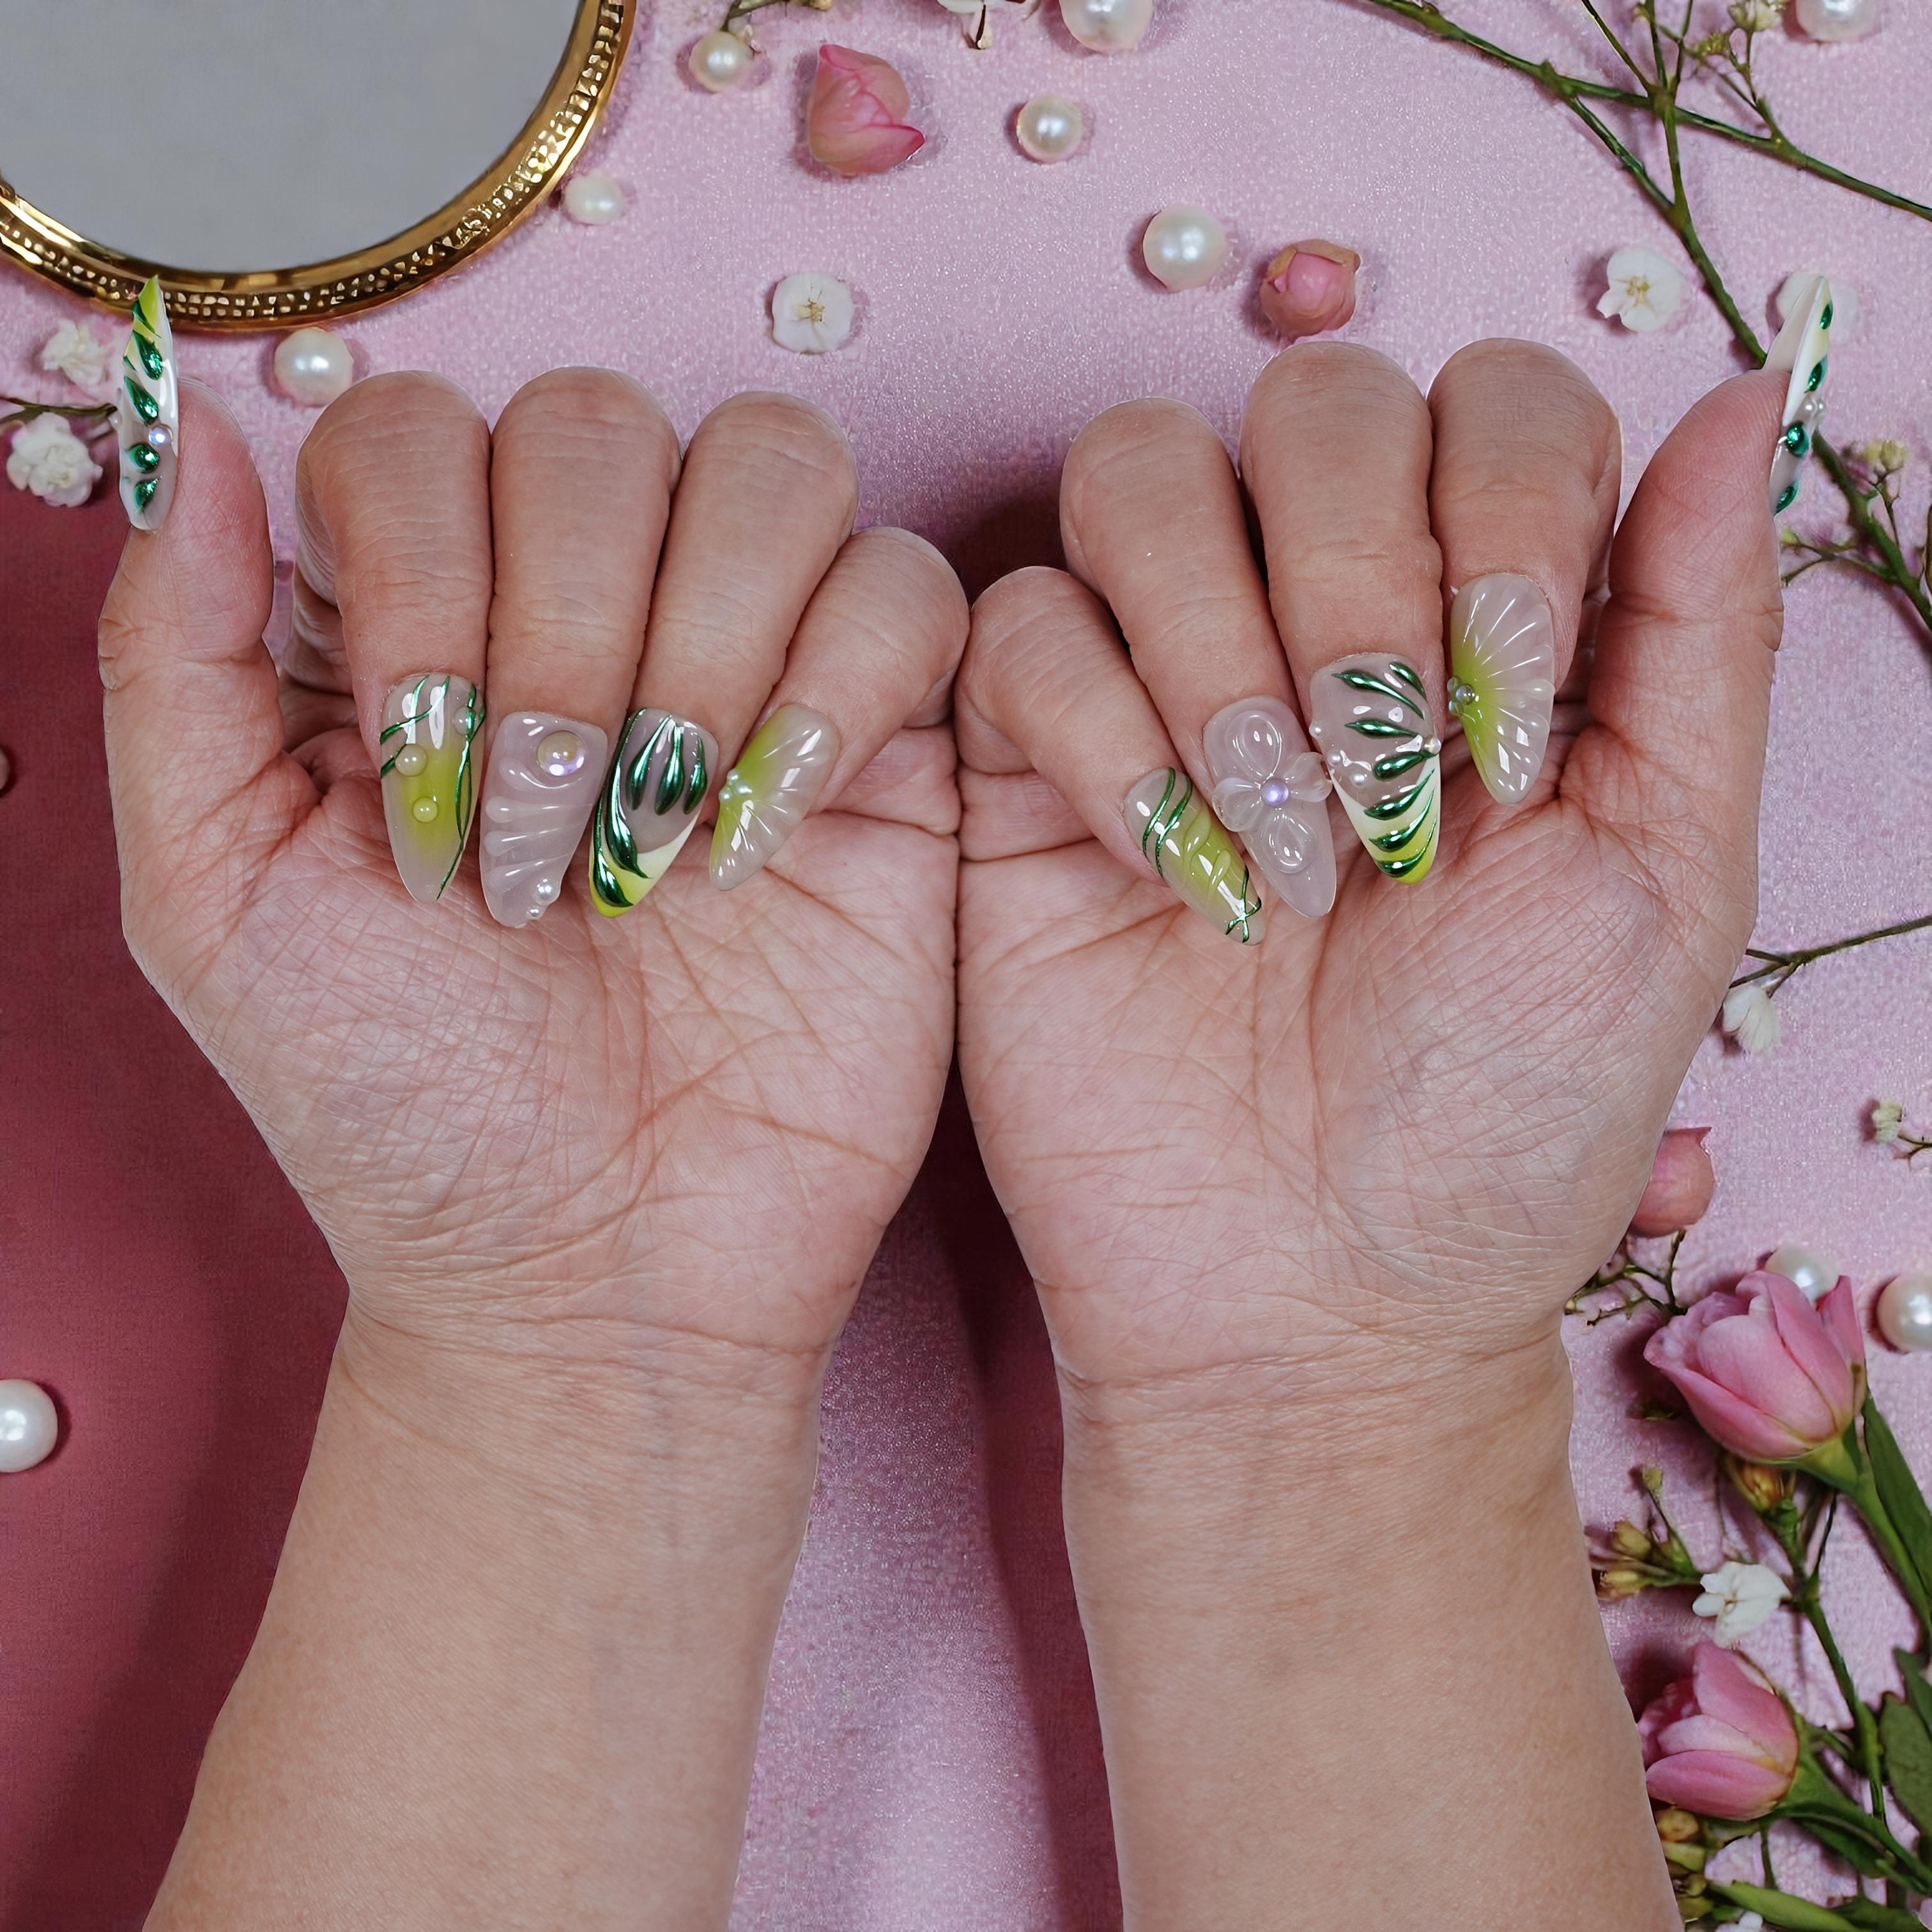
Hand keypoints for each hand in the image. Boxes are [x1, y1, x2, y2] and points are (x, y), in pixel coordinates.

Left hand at [104, 370, 963, 1379]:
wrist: (601, 1271)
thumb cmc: (405, 1109)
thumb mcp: (215, 898)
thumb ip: (171, 660)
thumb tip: (208, 442)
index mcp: (420, 626)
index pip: (420, 428)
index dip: (422, 569)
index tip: (422, 783)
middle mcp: (590, 613)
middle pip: (598, 425)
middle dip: (562, 631)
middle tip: (541, 834)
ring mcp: (751, 665)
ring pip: (770, 462)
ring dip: (703, 640)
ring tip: (662, 839)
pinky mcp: (889, 743)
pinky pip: (907, 589)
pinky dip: (841, 684)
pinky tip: (771, 828)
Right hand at [958, 340, 1781, 1409]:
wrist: (1314, 1301)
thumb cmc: (1506, 1118)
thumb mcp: (1667, 875)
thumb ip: (1700, 629)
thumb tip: (1734, 389)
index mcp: (1486, 632)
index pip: (1490, 401)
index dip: (1506, 503)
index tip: (1515, 717)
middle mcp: (1319, 626)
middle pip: (1309, 401)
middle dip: (1358, 571)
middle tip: (1389, 775)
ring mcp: (1157, 686)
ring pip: (1135, 471)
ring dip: (1217, 637)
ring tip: (1280, 836)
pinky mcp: (1021, 770)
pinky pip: (1015, 625)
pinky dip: (1094, 725)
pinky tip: (1167, 868)